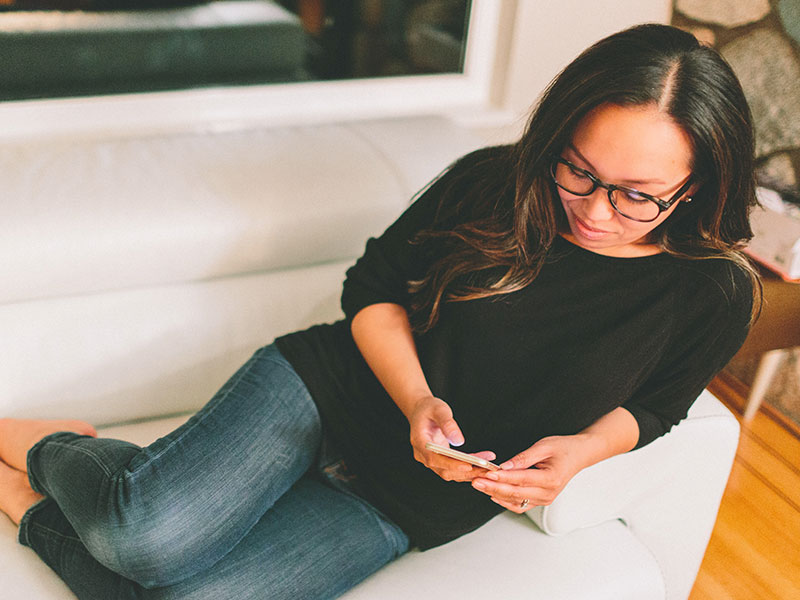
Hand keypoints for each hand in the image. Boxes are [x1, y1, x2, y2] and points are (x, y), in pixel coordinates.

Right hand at [407, 396, 495, 482]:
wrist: (421, 410)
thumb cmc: (428, 408)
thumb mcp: (439, 409)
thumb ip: (447, 423)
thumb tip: (459, 441)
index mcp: (419, 442)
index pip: (433, 458)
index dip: (450, 464)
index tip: (468, 465)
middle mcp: (422, 454)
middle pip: (444, 470)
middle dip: (466, 471)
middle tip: (487, 469)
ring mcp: (430, 459)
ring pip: (450, 472)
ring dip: (470, 472)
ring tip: (489, 467)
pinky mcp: (439, 460)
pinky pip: (453, 468)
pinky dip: (468, 468)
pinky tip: (482, 462)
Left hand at [471, 435, 587, 512]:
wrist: (579, 455)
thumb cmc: (564, 448)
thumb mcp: (544, 446)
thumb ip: (524, 458)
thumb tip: (505, 465)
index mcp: (551, 478)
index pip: (521, 479)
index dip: (501, 477)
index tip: (486, 473)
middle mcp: (548, 493)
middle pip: (515, 493)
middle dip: (493, 487)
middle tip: (476, 481)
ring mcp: (545, 499)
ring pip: (515, 501)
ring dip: (496, 494)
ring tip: (480, 485)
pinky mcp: (540, 501)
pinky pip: (520, 505)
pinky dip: (505, 501)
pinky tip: (493, 494)